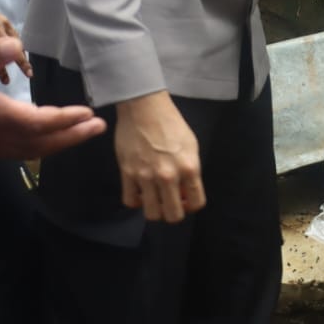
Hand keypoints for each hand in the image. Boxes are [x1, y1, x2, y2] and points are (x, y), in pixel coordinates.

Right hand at [0, 0, 30, 83]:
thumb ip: (1, 32)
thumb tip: (9, 46)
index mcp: (3, 24)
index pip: (17, 42)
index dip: (23, 56)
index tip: (28, 68)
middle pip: (11, 48)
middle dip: (19, 63)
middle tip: (26, 74)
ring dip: (2, 69)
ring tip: (5, 81)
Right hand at [0, 39, 105, 156]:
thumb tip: (15, 45)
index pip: (36, 123)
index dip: (65, 121)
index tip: (88, 114)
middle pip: (38, 143)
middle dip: (71, 136)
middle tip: (98, 127)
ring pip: (27, 150)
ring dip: (57, 143)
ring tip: (80, 132)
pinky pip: (13, 152)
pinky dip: (36, 147)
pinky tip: (45, 139)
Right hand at [114, 92, 204, 223]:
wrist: (145, 107)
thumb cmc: (171, 123)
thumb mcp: (191, 145)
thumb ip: (190, 171)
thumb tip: (184, 192)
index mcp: (189, 167)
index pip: (196, 203)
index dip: (192, 206)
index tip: (186, 200)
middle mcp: (168, 175)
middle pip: (173, 215)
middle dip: (174, 213)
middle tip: (170, 202)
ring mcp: (146, 176)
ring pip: (152, 214)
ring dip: (155, 210)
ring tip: (155, 198)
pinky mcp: (127, 173)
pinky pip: (130, 201)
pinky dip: (136, 201)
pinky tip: (140, 192)